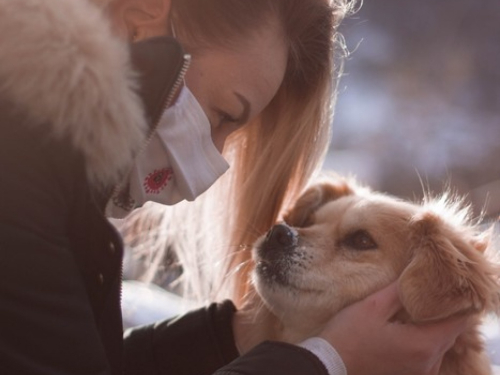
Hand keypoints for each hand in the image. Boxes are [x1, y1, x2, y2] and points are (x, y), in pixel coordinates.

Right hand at [319, 282, 467, 374]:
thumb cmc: (349, 335)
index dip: (454, 302)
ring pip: (439, 345)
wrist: (330, 365)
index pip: (457, 321)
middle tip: (430, 291)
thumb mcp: (373, 307)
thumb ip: (400, 292)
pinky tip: (409, 327)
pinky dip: (425, 341)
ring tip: (419, 307)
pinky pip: (428, 356)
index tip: (444, 286)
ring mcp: (420, 373)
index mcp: (423, 345)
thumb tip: (417, 274)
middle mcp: (428, 363)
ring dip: (433, 327)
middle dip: (443, 312)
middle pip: (450, 333)